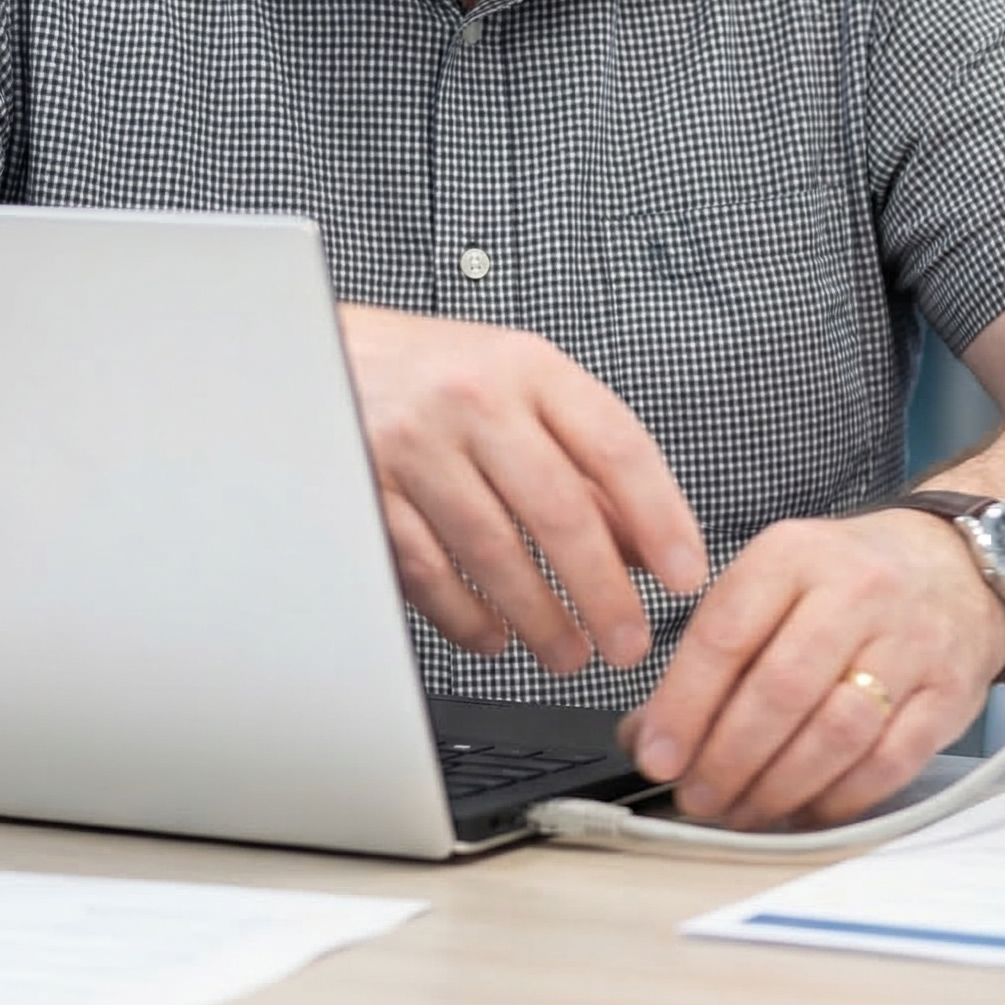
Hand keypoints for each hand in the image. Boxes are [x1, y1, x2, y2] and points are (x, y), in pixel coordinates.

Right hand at [338, 302, 707, 673]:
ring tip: (568, 653)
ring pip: (494, 552)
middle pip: (559, 509)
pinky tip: (493, 636)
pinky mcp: (367, 490)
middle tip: (629, 643)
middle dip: (603, 592)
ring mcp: (415, 445)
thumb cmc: (433, 373)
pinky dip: (467, 617)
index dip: (662, 517)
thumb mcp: (520, 387)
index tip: (687, 574)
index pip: (615, 444)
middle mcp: (472, 399)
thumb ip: (585, 459)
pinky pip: (429, 573)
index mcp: (526, 366)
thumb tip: (647, 543)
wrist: (316, 352)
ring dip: (540, 618)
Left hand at [625, 510, 1004, 828]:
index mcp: (793, 554)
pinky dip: (838, 799)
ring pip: (835, 732)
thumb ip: (712, 650)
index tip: (656, 755)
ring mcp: (909, 643)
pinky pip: (889, 763)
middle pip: (780, 689)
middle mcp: (854, 591)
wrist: (952, 566)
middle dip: (727, 756)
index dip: (684, 704)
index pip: (726, 633)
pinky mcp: (948, 694)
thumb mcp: (772, 581)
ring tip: (740, 812)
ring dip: (778, 786)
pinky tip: (802, 811)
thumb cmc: (843, 581)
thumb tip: (647, 734)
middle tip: (696, 796)